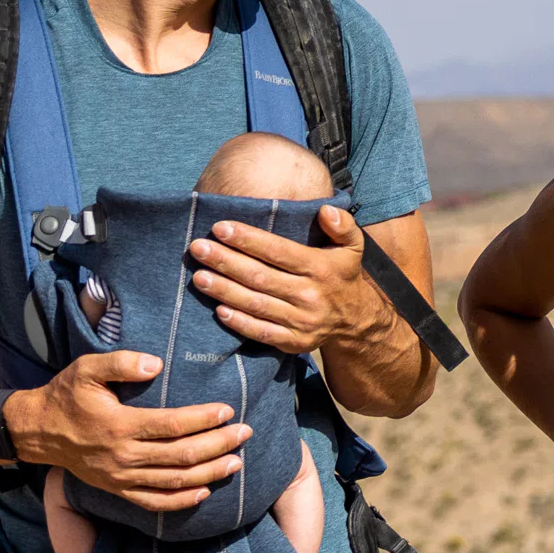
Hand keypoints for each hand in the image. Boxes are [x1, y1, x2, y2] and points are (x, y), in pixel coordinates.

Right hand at [16, 354, 244, 515]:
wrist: (38, 431)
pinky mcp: (117, 490)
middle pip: (181, 456)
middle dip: (218, 445)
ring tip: (236, 462)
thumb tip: (156, 364)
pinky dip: (181, 501)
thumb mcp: (86, 369)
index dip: (203, 419)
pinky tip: (204, 491)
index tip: (228, 410)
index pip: (172, 425)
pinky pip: (154, 503)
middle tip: (244, 433)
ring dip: (209, 474)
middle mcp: (122, 456)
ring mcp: (120, 478)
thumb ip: (121, 363)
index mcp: (118, 426)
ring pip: (174, 482)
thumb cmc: (66, 395)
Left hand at [191, 204, 382, 355]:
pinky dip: (239, 323)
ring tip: (198, 277)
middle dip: (226, 262)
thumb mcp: (352, 246)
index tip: (220, 228)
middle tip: (198, 249)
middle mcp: (310, 295)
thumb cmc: (342, 275)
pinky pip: (262, 333)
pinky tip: (218, 310)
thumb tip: (325, 210)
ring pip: (256, 304)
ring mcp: (301, 322)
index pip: (278, 252)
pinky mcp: (294, 342)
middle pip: (260, 277)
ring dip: (225, 291)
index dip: (248, 240)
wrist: (355, 322)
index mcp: (320, 268)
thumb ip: (343, 225)